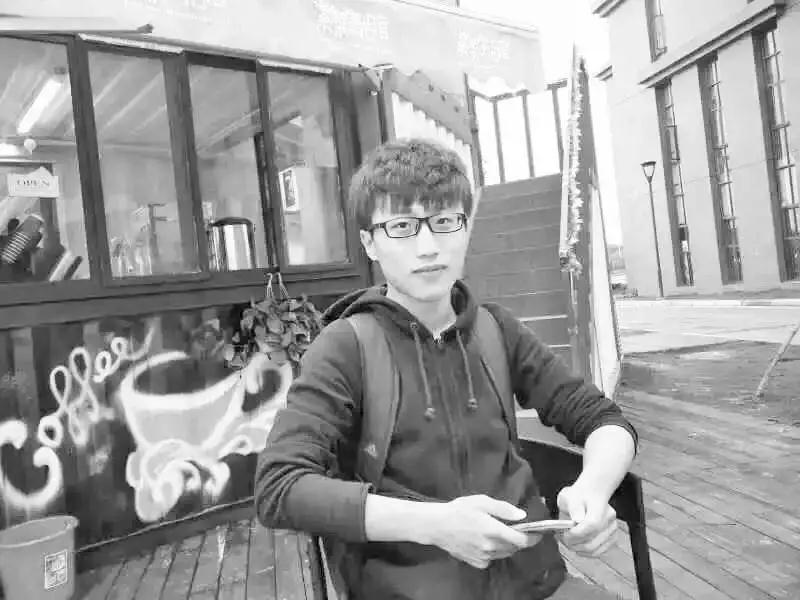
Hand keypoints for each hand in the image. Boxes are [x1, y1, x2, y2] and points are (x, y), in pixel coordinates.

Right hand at [422, 495, 541, 568]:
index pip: (521, 540)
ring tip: (498, 533)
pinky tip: (485, 541)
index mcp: (493, 530)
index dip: (532, 538)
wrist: (436, 525)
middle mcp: (490, 547)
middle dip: (518, 539)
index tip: (538, 533)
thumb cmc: (459, 510)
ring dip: (507, 545)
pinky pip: (492, 559)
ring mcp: (483, 557)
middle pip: (514, 548)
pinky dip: (494, 551)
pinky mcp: (476, 562)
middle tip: (514, 528)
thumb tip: (522, 516)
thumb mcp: (481, 502)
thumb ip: (503, 509)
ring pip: (504, 554)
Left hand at [556, 486, 618, 556]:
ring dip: (578, 549)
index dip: (575, 534)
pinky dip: (585, 552)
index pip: (590, 526)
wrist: (591, 495)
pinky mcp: (612, 538)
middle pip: (592, 542)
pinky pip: (598, 552)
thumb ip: (573, 508)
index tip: (564, 534)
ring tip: (568, 541)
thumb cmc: (578, 496)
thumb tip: (576, 520)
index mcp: (599, 508)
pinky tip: (577, 545)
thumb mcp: (569, 496)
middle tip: (562, 539)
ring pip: (594, 550)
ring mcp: (612, 530)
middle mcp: (609, 520)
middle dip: (573, 544)